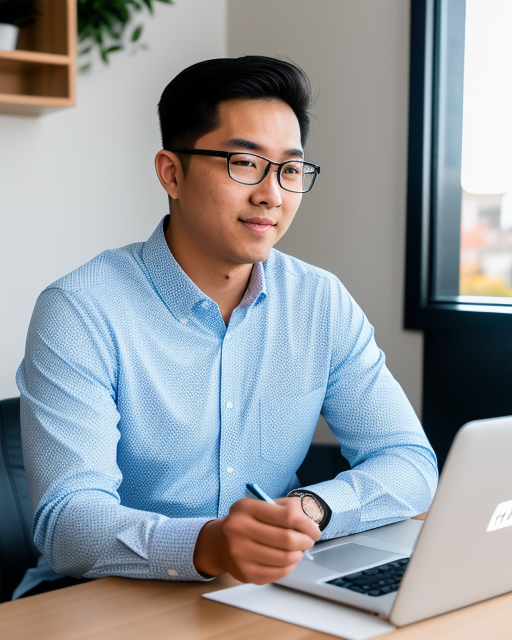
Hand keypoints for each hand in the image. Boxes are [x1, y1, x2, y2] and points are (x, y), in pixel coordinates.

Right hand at [193, 497, 320, 584]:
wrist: (219, 543)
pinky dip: (289, 567)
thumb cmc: (247, 522)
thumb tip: (310, 517)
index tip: (314, 529)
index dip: (307, 524)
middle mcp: (239, 529)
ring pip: (285, 558)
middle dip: (305, 541)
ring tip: (298, 550)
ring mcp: (240, 553)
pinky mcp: (245, 572)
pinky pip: (278, 573)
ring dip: (298, 555)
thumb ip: (285, 507)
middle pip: (287, 539)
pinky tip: (288, 560)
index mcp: (246, 508)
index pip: (287, 515)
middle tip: (309, 541)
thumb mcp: (261, 505)